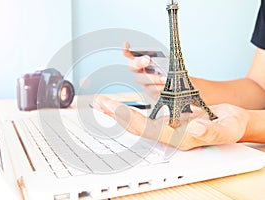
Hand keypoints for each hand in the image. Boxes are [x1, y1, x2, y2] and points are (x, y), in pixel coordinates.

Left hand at [95, 95, 248, 149]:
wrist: (232, 124)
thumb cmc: (230, 126)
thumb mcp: (227, 127)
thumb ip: (211, 130)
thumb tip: (194, 127)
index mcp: (178, 138)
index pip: (147, 128)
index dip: (128, 117)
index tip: (113, 106)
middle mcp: (168, 135)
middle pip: (135, 126)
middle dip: (116, 114)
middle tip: (99, 102)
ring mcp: (166, 129)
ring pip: (137, 122)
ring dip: (118, 112)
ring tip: (102, 103)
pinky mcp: (167, 123)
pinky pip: (143, 117)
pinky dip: (129, 110)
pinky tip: (120, 105)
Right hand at [123, 43, 166, 99]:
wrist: (173, 88)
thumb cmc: (169, 72)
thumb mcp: (169, 62)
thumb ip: (166, 59)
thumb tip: (168, 59)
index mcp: (143, 61)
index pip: (131, 55)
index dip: (126, 50)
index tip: (126, 45)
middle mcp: (140, 71)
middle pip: (132, 66)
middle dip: (138, 62)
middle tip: (146, 60)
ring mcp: (144, 82)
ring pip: (141, 79)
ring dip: (152, 78)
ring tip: (164, 78)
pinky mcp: (149, 92)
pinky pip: (150, 89)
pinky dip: (158, 87)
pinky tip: (164, 85)